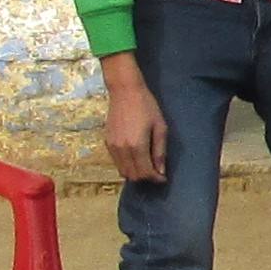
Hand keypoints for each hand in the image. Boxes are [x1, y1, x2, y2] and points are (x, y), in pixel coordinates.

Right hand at [100, 58, 167, 184]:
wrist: (124, 91)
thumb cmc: (146, 106)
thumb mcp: (160, 127)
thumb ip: (160, 151)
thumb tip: (161, 171)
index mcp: (137, 146)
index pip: (146, 172)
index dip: (156, 178)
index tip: (163, 178)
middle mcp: (122, 149)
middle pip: (133, 175)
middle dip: (146, 178)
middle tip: (156, 172)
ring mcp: (113, 147)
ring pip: (123, 171)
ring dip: (135, 173)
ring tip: (147, 166)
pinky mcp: (107, 142)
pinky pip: (116, 162)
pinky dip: (126, 166)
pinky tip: (136, 158)